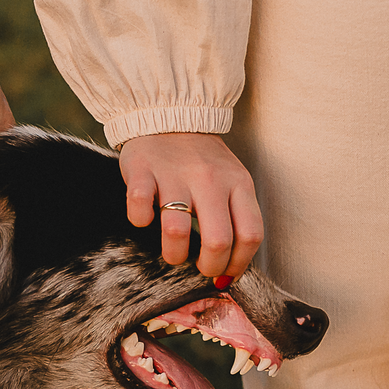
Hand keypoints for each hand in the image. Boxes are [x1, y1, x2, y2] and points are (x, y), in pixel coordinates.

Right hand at [119, 132, 262, 276]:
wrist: (171, 114)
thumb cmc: (203, 160)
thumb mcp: (233, 180)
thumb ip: (237, 216)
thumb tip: (230, 270)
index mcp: (238, 183)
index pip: (250, 235)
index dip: (238, 264)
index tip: (225, 273)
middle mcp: (210, 180)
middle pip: (218, 241)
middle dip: (209, 267)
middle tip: (199, 268)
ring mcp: (175, 175)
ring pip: (176, 230)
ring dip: (174, 254)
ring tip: (173, 253)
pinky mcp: (143, 171)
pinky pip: (139, 205)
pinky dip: (139, 219)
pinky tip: (144, 218)